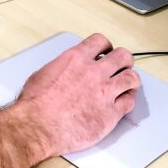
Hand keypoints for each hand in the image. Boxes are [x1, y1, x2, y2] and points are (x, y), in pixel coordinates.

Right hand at [11, 33, 139, 158]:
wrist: (39, 126)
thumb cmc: (36, 103)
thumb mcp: (44, 73)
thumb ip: (61, 67)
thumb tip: (64, 70)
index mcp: (76, 59)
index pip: (100, 41)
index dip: (106, 46)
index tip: (106, 51)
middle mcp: (94, 72)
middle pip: (122, 56)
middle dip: (124, 60)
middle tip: (122, 66)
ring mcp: (105, 92)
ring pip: (131, 78)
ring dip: (131, 79)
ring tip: (128, 84)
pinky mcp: (111, 114)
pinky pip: (129, 102)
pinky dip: (128, 100)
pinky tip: (124, 101)